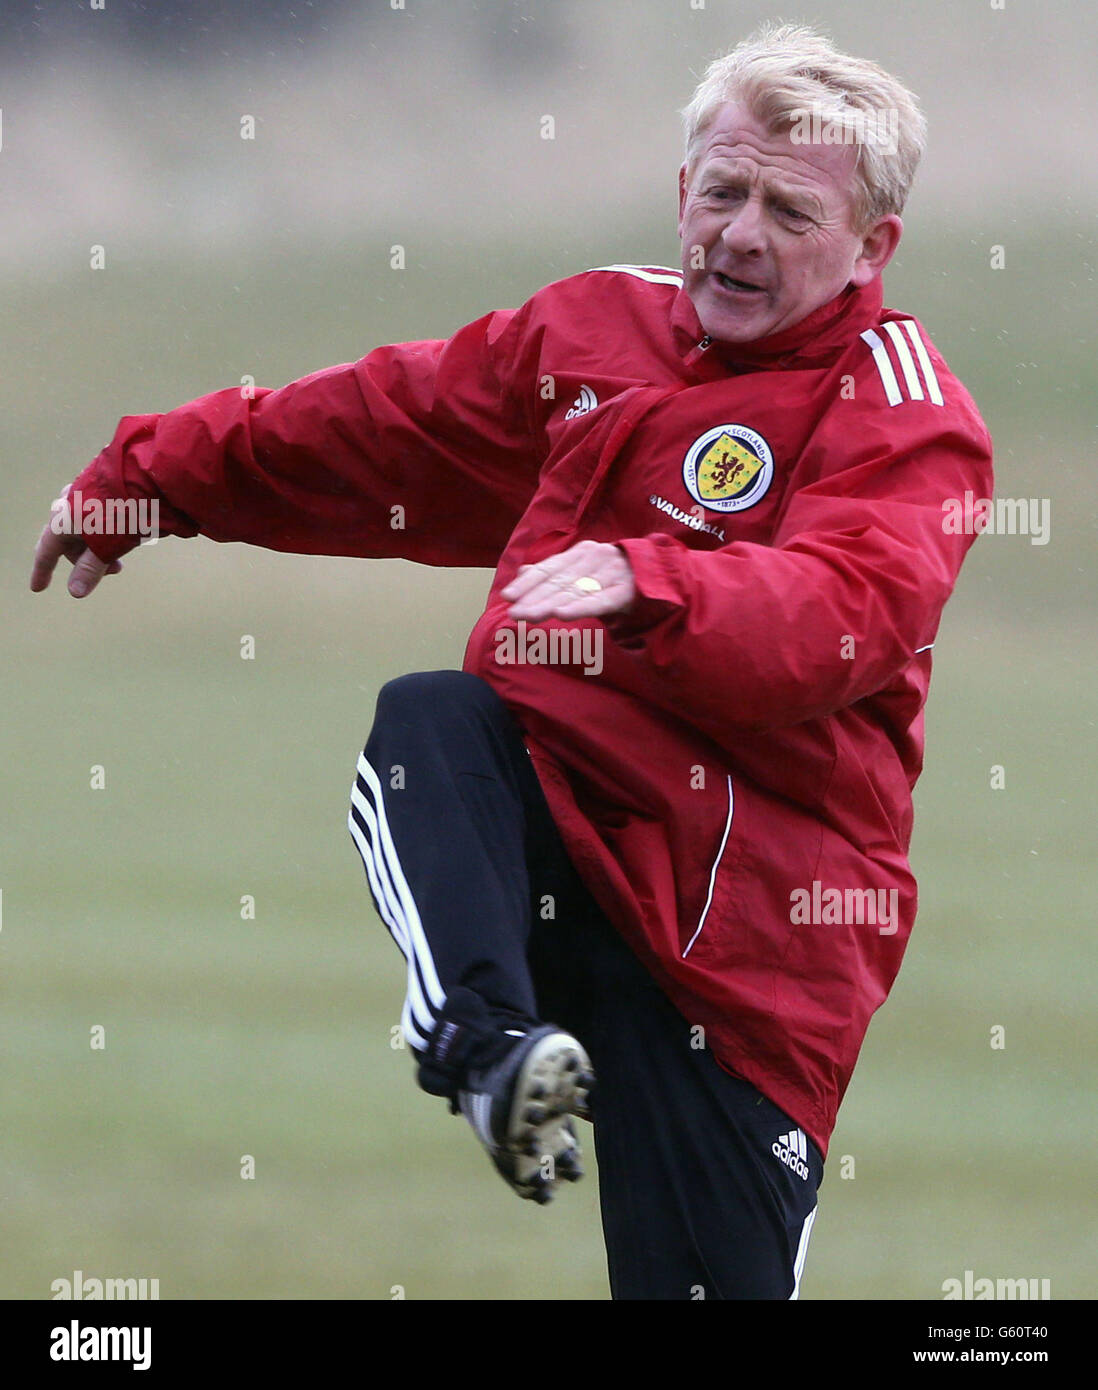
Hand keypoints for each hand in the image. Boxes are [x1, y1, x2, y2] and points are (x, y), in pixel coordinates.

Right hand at [29, 484, 122, 597]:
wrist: (147, 477)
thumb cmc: (124, 514)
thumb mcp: (107, 546)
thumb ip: (90, 569)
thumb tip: (75, 591)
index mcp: (62, 520)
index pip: (46, 551)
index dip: (42, 572)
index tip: (38, 588)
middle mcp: (66, 504)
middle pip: (66, 540)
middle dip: (85, 560)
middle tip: (113, 570)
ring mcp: (82, 491)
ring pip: (82, 528)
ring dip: (97, 547)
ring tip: (120, 556)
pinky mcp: (99, 485)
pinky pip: (93, 514)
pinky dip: (102, 531)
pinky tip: (120, 534)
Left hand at [501, 540, 634, 620]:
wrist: (658, 574)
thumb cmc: (614, 576)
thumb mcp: (583, 570)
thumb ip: (554, 571)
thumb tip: (523, 572)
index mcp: (582, 552)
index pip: (550, 568)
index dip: (528, 583)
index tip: (508, 596)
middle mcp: (595, 558)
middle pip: (559, 582)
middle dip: (534, 598)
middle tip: (514, 613)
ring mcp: (611, 574)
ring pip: (575, 592)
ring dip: (549, 604)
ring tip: (529, 615)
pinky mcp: (626, 592)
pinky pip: (599, 601)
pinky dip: (580, 607)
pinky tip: (562, 614)